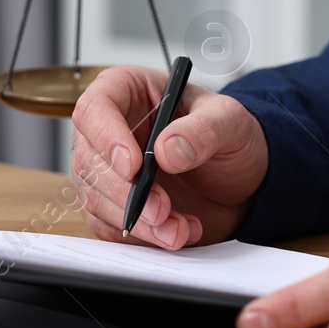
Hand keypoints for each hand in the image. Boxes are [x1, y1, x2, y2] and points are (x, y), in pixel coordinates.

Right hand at [72, 66, 268, 248]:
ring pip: (95, 199)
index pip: (95, 107)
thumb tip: (166, 149)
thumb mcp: (230, 121)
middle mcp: (108, 130)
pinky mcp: (112, 205)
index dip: (107, 137)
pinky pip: (109, 226)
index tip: (133, 166)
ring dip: (136, 221)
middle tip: (161, 209)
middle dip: (124, 192)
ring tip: (178, 229)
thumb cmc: (227, 136)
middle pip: (89, 161)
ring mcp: (106, 170)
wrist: (239, 179)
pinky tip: (177, 232)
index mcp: (126, 91)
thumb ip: (204, 130)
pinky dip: (142, 236)